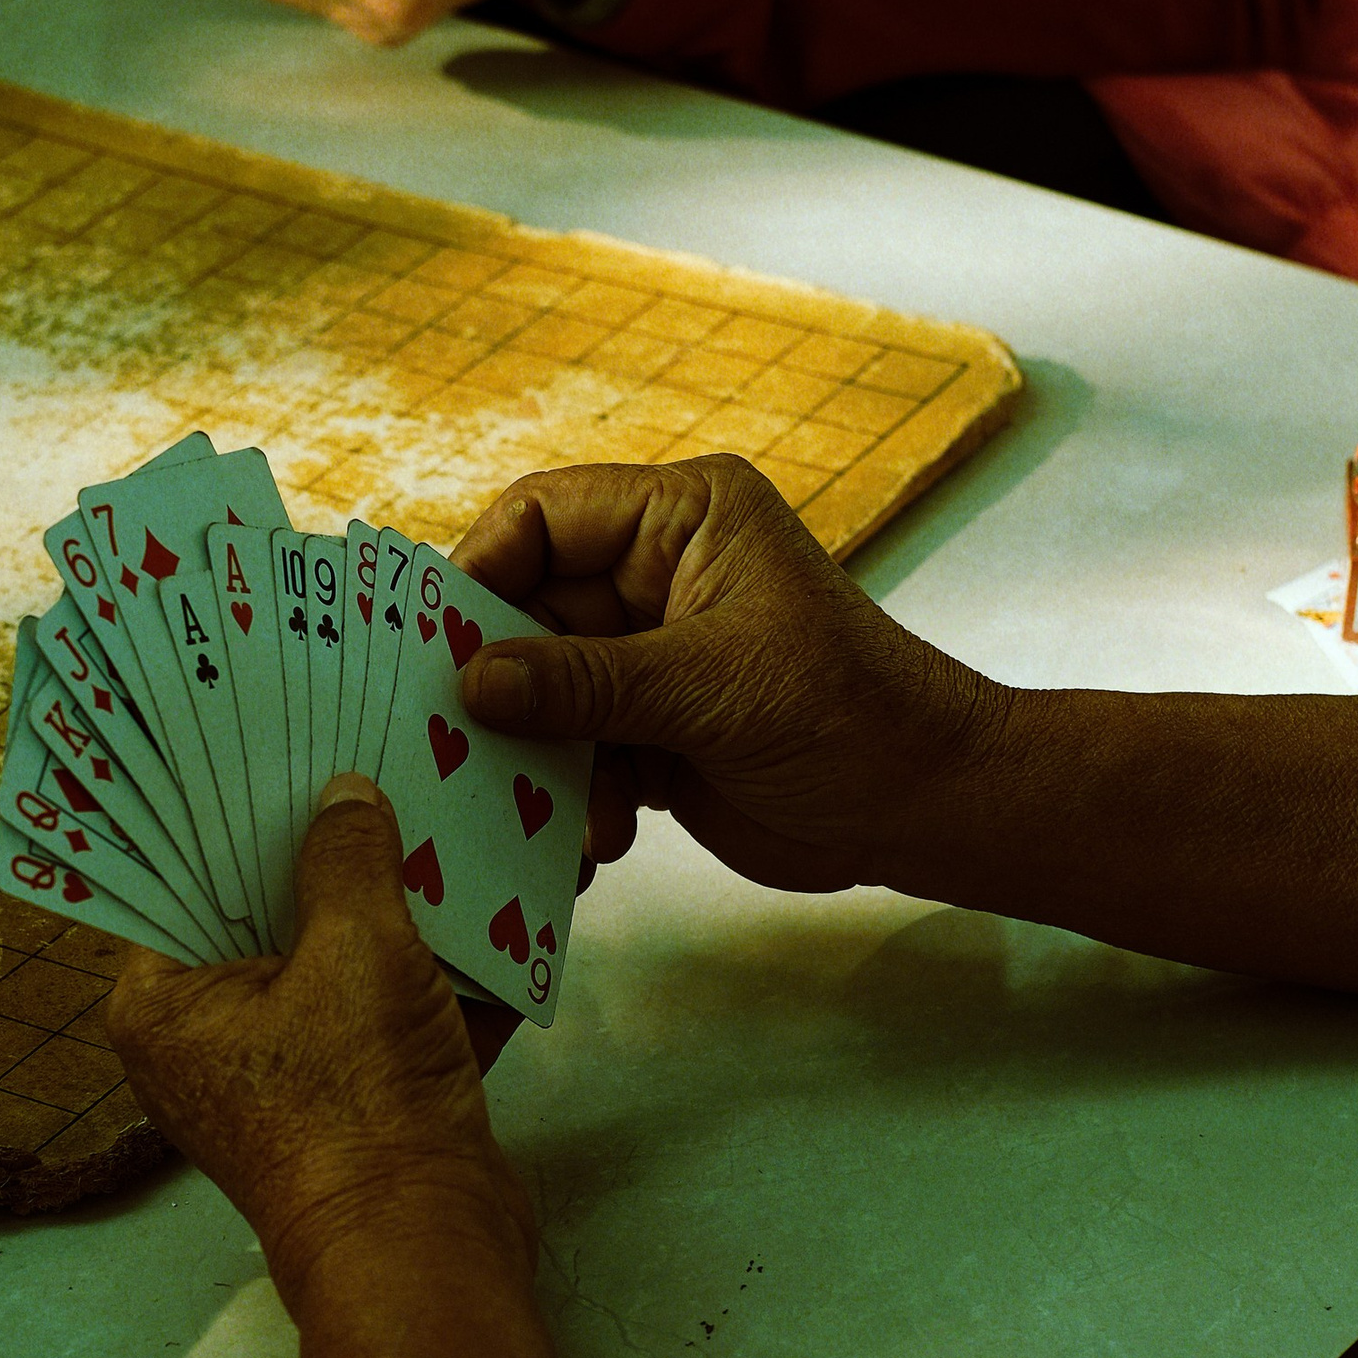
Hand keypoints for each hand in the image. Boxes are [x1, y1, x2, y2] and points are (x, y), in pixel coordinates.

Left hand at [107, 775, 534, 1301]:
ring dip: (393, 903)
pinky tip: (484, 898)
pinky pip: (384, 1004)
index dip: (228, 806)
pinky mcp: (355, 1091)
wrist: (429, 1248)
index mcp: (164, 1002)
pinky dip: (430, 967)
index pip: (181, 874)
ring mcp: (283, 1068)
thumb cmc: (361, 1107)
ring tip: (436, 815)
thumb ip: (348, 860)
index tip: (265, 739)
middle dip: (324, 845)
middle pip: (263, 908)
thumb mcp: (358, 951)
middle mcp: (207, 1036)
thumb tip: (346, 797)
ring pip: (335, 954)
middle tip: (360, 755)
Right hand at [450, 453, 1005, 894]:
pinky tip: (596, 841)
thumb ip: (585, 682)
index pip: (541, 516)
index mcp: (681, 518)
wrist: (924, 808)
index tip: (433, 645)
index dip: (478, 570)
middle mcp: (656, 574)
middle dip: (504, 685)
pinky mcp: (650, 730)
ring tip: (559, 812)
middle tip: (461, 745)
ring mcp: (649, 656)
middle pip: (527, 610)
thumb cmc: (849, 714)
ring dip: (540, 758)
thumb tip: (473, 682)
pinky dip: (571, 798)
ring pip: (541, 691)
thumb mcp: (709, 687)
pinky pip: (572, 751)